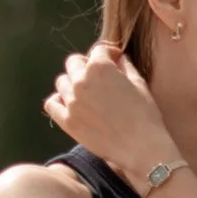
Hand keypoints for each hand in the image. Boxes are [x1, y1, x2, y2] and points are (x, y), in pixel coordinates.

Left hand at [42, 43, 176, 191]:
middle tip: (98, 77)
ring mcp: (72, 101)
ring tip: (86, 93)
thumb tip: (117, 58)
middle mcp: (81, 80)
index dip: (108, 54)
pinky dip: (59, 101)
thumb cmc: (145, 115)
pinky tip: (70, 105)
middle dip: (87, 65)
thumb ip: (125, 66)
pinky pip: (52, 104)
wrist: (141, 147)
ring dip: (72, 83)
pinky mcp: (67, 121)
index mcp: (100, 67)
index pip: (98, 50)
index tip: (114, 60)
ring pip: (62, 81)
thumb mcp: (139, 83)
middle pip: (74, 62)